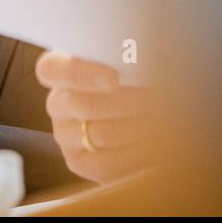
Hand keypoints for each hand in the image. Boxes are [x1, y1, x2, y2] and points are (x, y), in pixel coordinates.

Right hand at [35, 51, 155, 184]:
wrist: (138, 109)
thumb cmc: (131, 73)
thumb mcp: (123, 60)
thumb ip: (123, 58)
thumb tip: (140, 62)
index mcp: (59, 70)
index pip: (52, 69)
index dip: (82, 74)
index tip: (114, 79)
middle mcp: (58, 104)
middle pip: (86, 105)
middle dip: (129, 102)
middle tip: (160, 98)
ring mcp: (65, 136)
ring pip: (103, 134)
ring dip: (141, 126)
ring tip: (169, 118)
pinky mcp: (79, 163)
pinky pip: (108, 163)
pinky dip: (138, 153)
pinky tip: (160, 143)